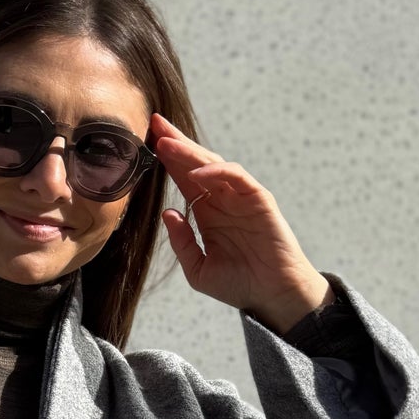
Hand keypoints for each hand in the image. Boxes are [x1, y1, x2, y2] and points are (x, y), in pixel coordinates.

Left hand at [149, 113, 333, 332]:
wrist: (272, 296)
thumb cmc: (239, 284)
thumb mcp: (198, 269)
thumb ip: (182, 243)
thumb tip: (167, 213)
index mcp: (207, 213)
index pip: (183, 178)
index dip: (167, 160)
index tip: (146, 143)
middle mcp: (223, 200)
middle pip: (196, 163)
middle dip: (175, 143)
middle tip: (154, 123)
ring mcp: (241, 197)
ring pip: (213, 164)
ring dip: (190, 152)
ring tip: (166, 142)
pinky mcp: (258, 198)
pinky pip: (236, 177)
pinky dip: (217, 170)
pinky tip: (196, 171)